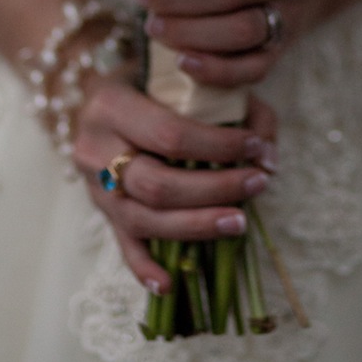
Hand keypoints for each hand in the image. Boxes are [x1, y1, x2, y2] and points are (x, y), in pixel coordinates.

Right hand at [71, 76, 277, 291]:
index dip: (217, 146)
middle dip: (214, 189)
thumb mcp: (181, 76)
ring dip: (196, 226)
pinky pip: (122, 245)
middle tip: (257, 183)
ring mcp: (93, 185)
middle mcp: (93, 148)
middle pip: (157, 184)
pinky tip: (171, 284)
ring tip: (240, 222)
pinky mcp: (101, 212)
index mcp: (110, 105)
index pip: (169, 135)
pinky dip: (145, 268)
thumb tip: (268, 153)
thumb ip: (232, 103)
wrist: (96, 93)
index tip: (256, 145)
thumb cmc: (150, 81)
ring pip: (144, 220)